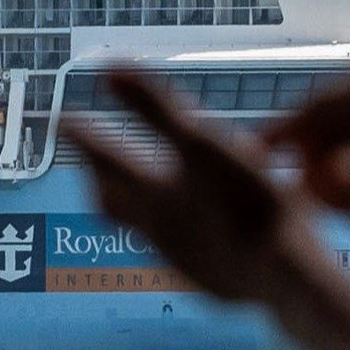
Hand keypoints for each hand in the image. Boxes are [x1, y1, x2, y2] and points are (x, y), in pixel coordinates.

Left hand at [69, 69, 312, 308]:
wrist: (286, 277)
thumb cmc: (248, 201)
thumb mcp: (204, 142)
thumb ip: (154, 107)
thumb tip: (107, 68)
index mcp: (151, 192)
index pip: (104, 157)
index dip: (82, 135)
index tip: (63, 119)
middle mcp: (156, 229)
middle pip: (111, 202)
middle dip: (100, 177)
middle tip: (95, 159)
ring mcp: (181, 260)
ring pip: (143, 228)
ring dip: (139, 204)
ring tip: (149, 188)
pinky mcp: (208, 281)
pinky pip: (180, 252)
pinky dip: (179, 230)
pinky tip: (201, 226)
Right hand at [265, 57, 349, 220]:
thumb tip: (339, 172)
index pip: (325, 102)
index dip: (290, 130)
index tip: (261, 156)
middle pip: (320, 127)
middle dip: (312, 167)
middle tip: (309, 207)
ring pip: (328, 152)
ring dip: (330, 185)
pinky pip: (344, 169)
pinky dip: (346, 193)